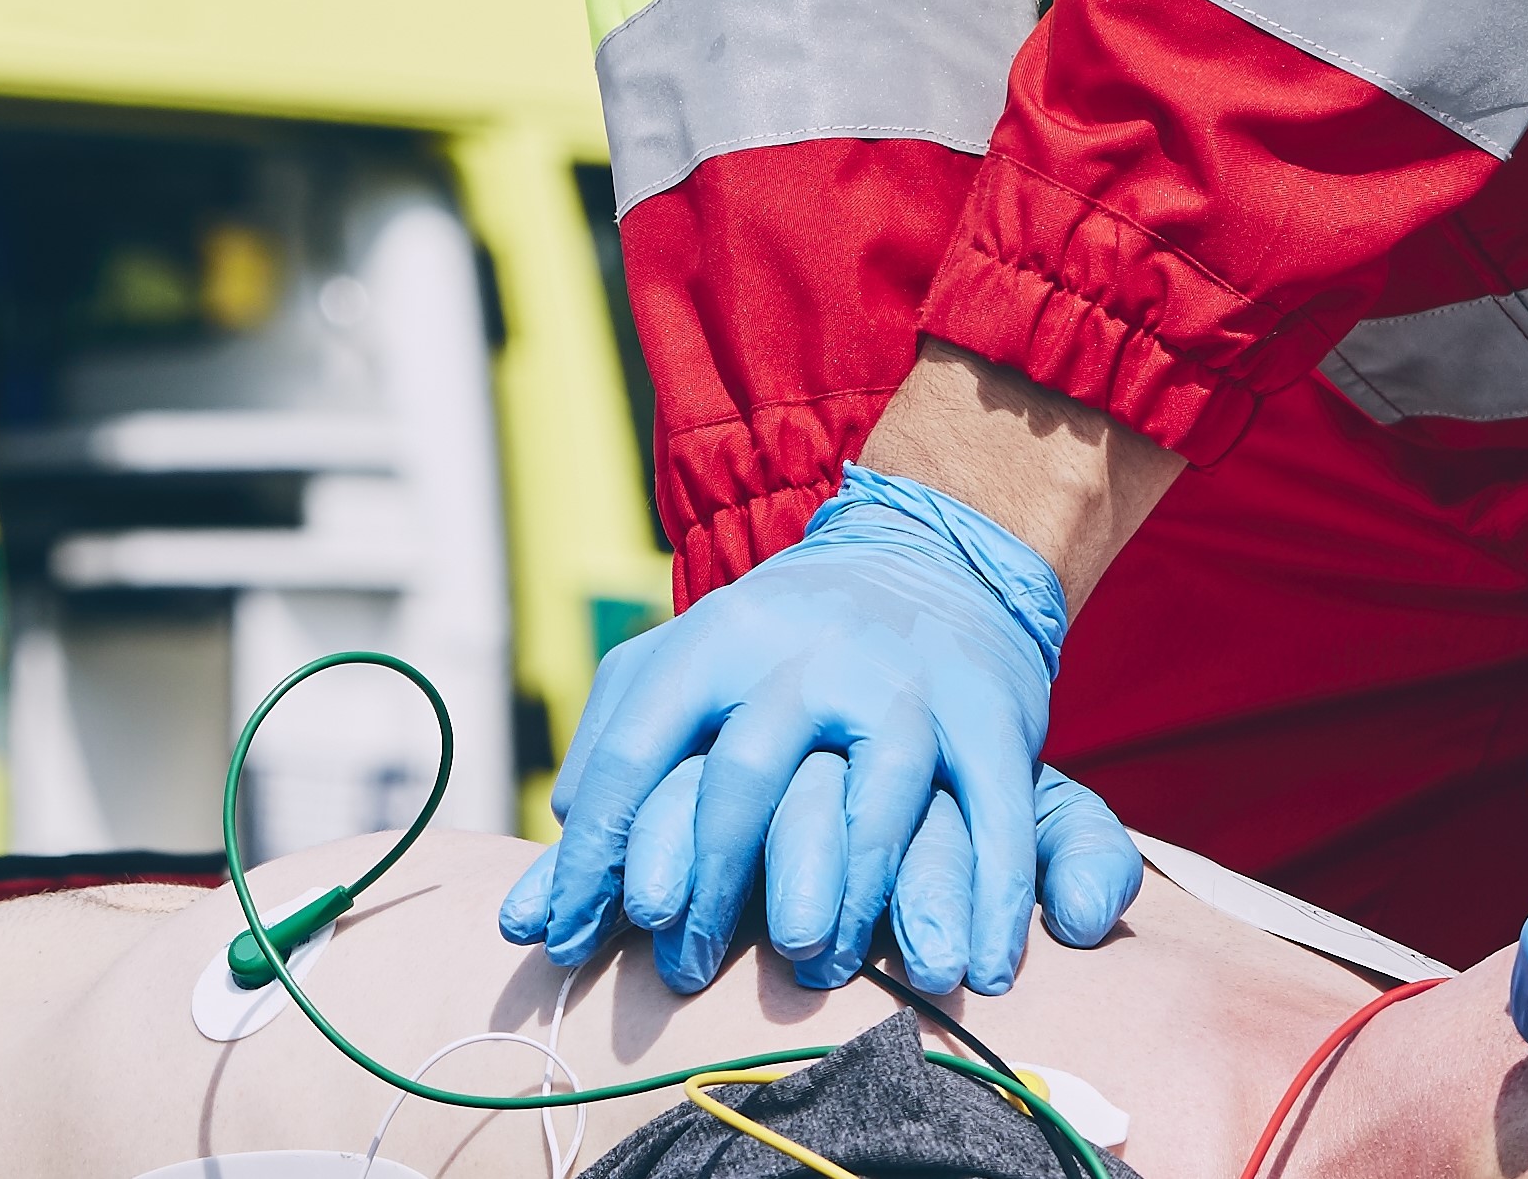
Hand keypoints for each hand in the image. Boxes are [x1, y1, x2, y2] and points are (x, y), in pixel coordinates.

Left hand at [497, 465, 1117, 993]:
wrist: (931, 554)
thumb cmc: (780, 646)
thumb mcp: (685, 668)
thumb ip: (609, 766)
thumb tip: (534, 905)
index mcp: (719, 636)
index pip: (636, 752)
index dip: (593, 856)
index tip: (567, 943)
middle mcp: (810, 654)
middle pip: (745, 778)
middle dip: (706, 883)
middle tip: (680, 973)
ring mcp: (905, 684)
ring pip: (871, 802)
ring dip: (841, 900)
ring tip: (812, 973)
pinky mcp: (990, 715)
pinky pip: (994, 819)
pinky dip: (989, 901)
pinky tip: (975, 973)